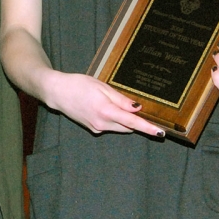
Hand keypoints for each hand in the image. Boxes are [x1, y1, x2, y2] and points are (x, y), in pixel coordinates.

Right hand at [48, 72, 164, 137]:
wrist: (57, 92)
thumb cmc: (79, 85)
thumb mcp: (102, 87)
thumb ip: (121, 100)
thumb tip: (137, 109)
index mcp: (106, 111)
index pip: (132, 123)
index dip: (148, 128)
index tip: (161, 133)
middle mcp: (102, 123)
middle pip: (128, 127)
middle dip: (135, 121)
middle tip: (138, 108)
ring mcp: (97, 128)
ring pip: (119, 126)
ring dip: (123, 119)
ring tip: (112, 101)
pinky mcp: (92, 128)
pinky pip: (109, 125)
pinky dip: (113, 118)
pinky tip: (103, 106)